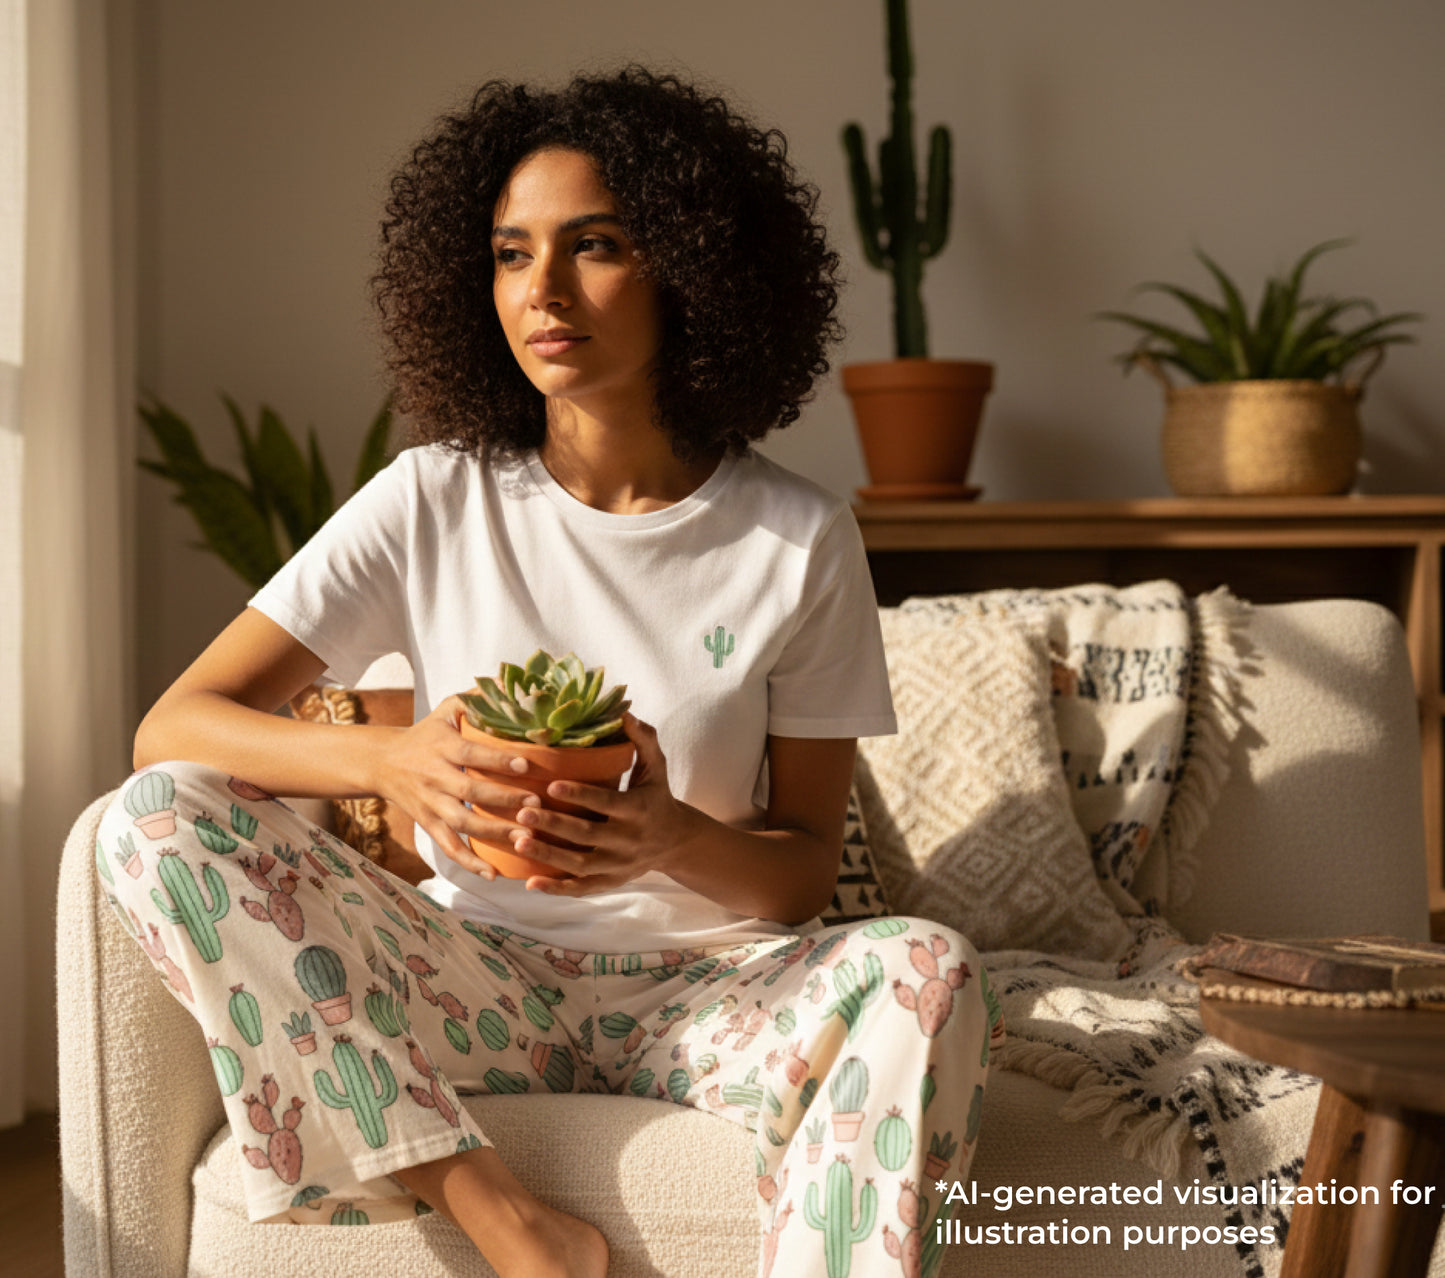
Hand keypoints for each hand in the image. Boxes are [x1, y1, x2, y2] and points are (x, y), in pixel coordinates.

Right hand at [370, 694, 542, 879]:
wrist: (383, 762)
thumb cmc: (427, 733)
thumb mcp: (446, 710)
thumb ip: (476, 699)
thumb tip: (509, 681)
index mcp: (442, 748)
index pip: (471, 754)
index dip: (496, 761)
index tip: (525, 765)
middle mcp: (435, 778)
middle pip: (469, 793)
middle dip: (502, 801)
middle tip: (535, 805)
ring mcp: (430, 804)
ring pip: (461, 824)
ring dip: (492, 834)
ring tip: (524, 838)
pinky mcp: (428, 824)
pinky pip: (448, 847)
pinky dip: (469, 863)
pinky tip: (493, 874)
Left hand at [510, 714, 700, 893]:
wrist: (675, 841)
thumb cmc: (657, 795)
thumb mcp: (656, 767)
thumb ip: (642, 740)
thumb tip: (624, 712)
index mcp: (639, 810)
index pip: (607, 804)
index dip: (580, 796)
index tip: (551, 786)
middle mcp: (629, 841)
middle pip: (587, 836)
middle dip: (554, 826)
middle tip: (522, 813)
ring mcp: (619, 865)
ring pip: (580, 864)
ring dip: (549, 856)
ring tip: (518, 841)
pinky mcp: (611, 882)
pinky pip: (582, 888)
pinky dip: (556, 888)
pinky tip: (530, 883)